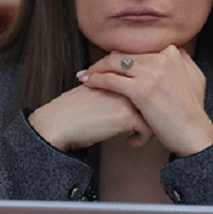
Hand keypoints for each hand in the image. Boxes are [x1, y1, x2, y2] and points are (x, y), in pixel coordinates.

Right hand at [28, 84, 152, 151]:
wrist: (57, 124)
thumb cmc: (71, 111)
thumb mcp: (94, 91)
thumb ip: (111, 86)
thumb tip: (128, 95)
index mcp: (115, 72)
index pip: (144, 79)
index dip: (148, 96)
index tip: (145, 110)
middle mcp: (124, 80)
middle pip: (153, 93)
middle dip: (153, 111)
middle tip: (149, 124)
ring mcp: (127, 96)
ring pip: (155, 111)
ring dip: (151, 125)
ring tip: (141, 134)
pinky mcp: (126, 115)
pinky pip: (148, 128)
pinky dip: (143, 139)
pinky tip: (131, 142)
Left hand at [78, 45, 212, 156]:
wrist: (193, 133)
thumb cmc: (192, 111)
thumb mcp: (195, 78)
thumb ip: (184, 61)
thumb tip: (175, 51)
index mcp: (172, 53)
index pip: (138, 49)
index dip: (122, 56)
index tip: (111, 62)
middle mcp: (162, 59)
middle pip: (124, 54)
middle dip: (105, 61)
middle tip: (92, 68)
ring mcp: (152, 74)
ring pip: (114, 63)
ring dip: (96, 68)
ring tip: (85, 75)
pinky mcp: (142, 90)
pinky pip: (112, 80)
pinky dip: (96, 79)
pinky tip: (87, 82)